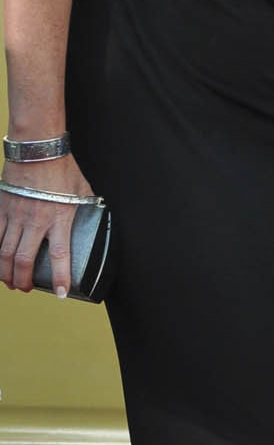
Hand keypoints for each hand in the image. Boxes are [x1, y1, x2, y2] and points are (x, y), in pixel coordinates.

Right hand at [0, 154, 93, 296]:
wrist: (37, 151)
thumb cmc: (62, 168)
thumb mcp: (82, 190)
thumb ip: (84, 206)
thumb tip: (93, 213)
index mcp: (59, 219)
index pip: (59, 256)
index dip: (61, 277)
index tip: (63, 293)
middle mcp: (35, 222)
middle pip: (24, 260)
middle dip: (22, 280)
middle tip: (25, 289)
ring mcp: (15, 217)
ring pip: (5, 253)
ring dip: (5, 272)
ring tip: (10, 282)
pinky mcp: (2, 210)